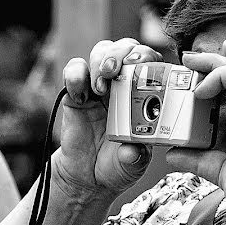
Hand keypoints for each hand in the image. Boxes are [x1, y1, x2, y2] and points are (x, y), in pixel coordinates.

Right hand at [55, 38, 160, 199]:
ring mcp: (98, 86)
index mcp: (144, 95)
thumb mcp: (133, 166)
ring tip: (101, 84)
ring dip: (102, 60)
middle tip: (118, 70)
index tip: (145, 66)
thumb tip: (131, 151)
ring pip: (102, 51)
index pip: (150, 63)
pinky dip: (76, 75)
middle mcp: (123, 84)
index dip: (148, 58)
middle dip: (123, 52)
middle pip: (126, 48)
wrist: (88, 176)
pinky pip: (74, 71)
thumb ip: (135, 159)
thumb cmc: (118, 165)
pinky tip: (81, 96)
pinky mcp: (75, 93)